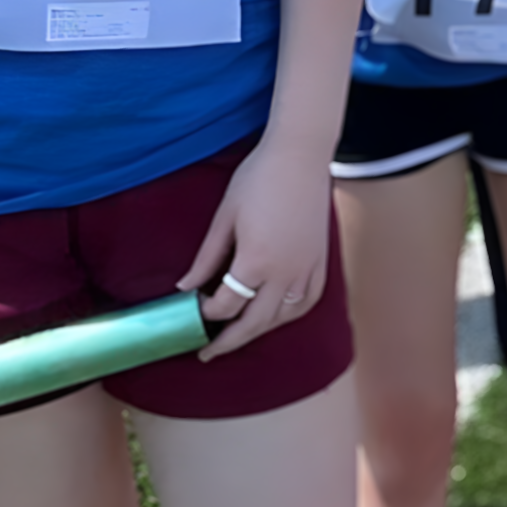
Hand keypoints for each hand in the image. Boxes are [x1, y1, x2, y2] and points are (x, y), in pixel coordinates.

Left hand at [180, 139, 333, 359]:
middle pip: (254, 323)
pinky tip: (277, 316)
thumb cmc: (259, 178)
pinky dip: (290, 314)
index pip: (226, 304)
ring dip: (259, 330)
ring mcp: (306, 269)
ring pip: (283, 317)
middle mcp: (284, 273)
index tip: (192, 311)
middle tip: (208, 352)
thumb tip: (185, 288)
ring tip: (240, 335)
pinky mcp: (321, 261)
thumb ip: (206, 257)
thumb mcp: (225, 216)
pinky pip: (307, 301)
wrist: (301, 154)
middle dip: (229, 341)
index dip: (206, 313)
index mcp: (256, 261)